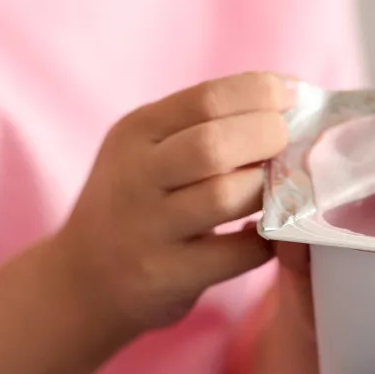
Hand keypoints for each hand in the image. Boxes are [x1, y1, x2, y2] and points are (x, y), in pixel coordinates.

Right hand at [53, 72, 293, 334]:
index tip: (292, 99)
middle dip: (268, 138)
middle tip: (290, 145)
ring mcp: (147, 229)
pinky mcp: (165, 276)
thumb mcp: (149, 152)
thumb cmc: (137, 205)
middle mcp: (135, 176)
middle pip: (215, 145)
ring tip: (282, 189)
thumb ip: (204, 126)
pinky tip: (268, 233)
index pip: (207, 98)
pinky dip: (265, 241)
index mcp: (137, 132)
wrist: (82, 280)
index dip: (262, 94)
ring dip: (268, 189)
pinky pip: (235, 254)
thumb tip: (288, 96)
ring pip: (225, 196)